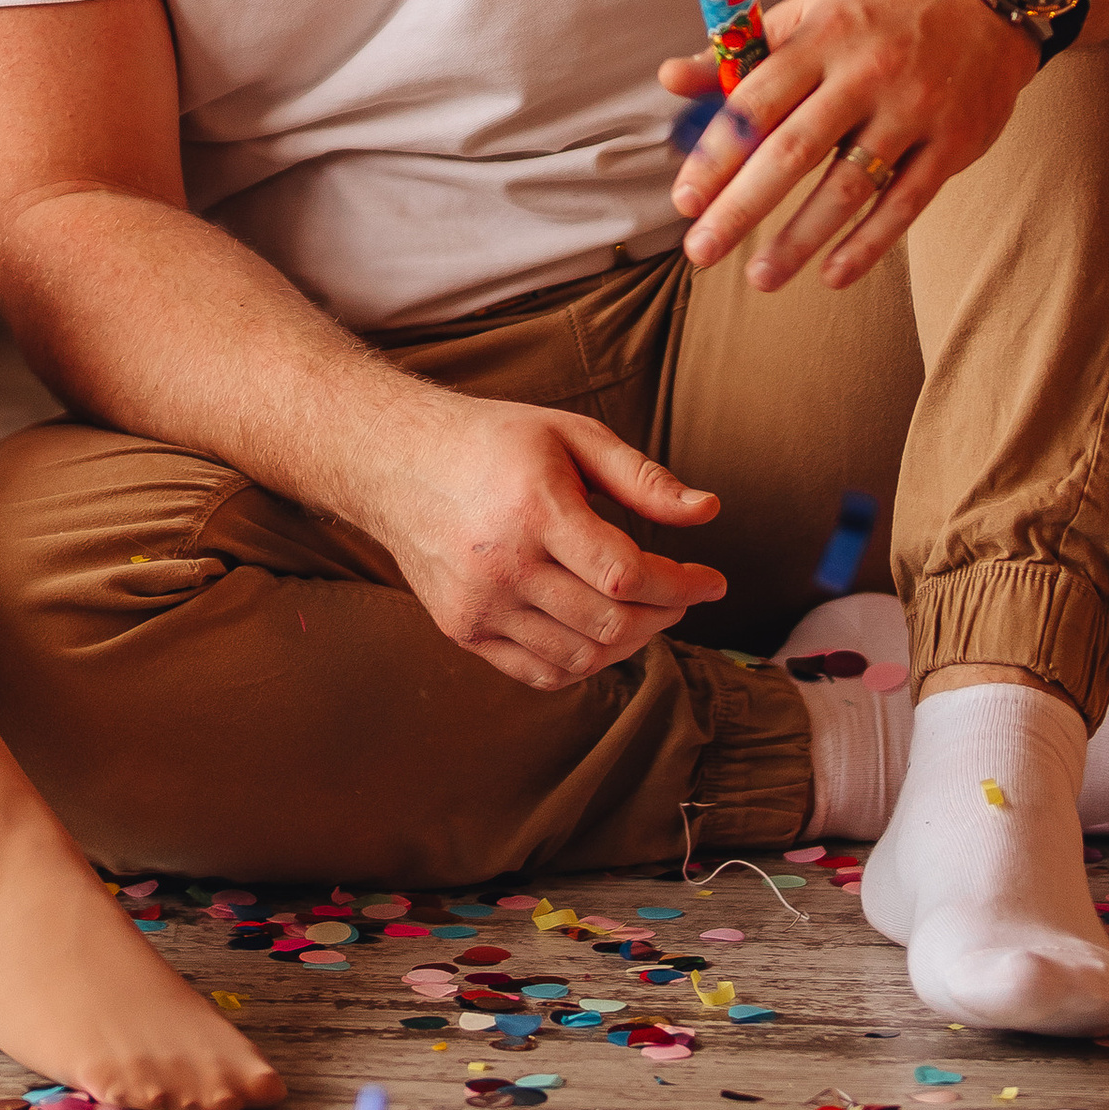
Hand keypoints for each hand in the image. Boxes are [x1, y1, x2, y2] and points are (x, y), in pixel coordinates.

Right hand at [375, 394, 728, 692]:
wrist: (397, 461)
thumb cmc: (493, 442)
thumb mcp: (571, 436)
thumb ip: (642, 478)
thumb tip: (709, 511)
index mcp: (535, 509)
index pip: (628, 574)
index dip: (682, 585)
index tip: (711, 581)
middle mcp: (503, 565)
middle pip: (611, 625)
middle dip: (664, 615)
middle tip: (680, 594)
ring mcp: (479, 605)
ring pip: (581, 659)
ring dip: (628, 643)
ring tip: (642, 611)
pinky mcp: (463, 629)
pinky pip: (541, 673)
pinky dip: (583, 663)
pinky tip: (597, 631)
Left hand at [662, 0, 1040, 295]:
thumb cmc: (877, 11)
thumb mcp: (809, 12)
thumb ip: (741, 52)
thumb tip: (670, 78)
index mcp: (821, 36)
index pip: (756, 102)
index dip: (716, 154)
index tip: (683, 200)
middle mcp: (866, 73)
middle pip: (793, 150)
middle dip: (741, 206)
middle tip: (701, 249)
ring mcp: (913, 110)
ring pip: (849, 185)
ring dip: (800, 239)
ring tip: (759, 277)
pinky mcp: (954, 143)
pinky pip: (906, 203)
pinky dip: (869, 243)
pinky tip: (832, 275)